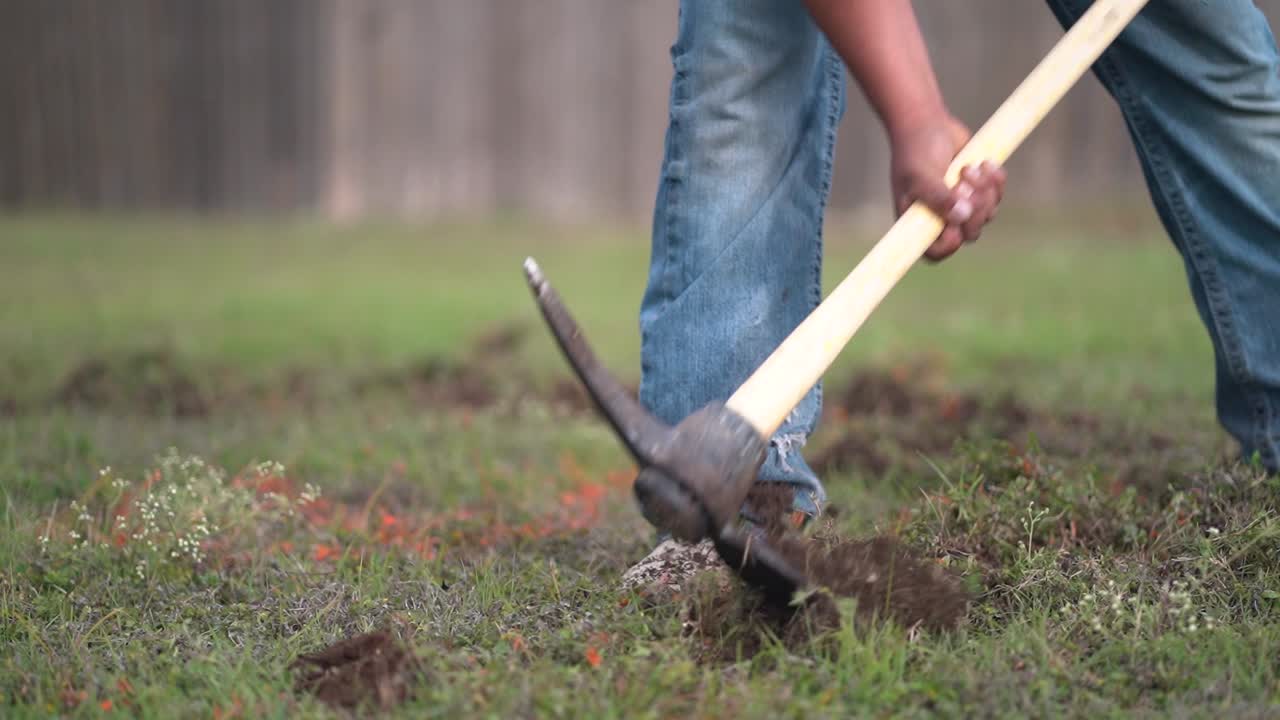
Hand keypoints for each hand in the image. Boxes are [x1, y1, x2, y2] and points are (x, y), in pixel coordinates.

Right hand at [890, 115, 1005, 261]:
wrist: (927, 122)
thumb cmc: (915, 151)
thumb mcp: (921, 175)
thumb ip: (938, 198)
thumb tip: (961, 216)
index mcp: (918, 222)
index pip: (937, 252)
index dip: (951, 242)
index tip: (955, 221)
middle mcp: (940, 218)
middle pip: (969, 233)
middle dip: (974, 208)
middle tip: (964, 181)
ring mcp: (960, 205)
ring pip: (986, 215)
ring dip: (985, 191)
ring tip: (970, 167)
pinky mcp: (977, 189)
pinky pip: (996, 197)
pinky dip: (996, 181)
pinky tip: (986, 163)